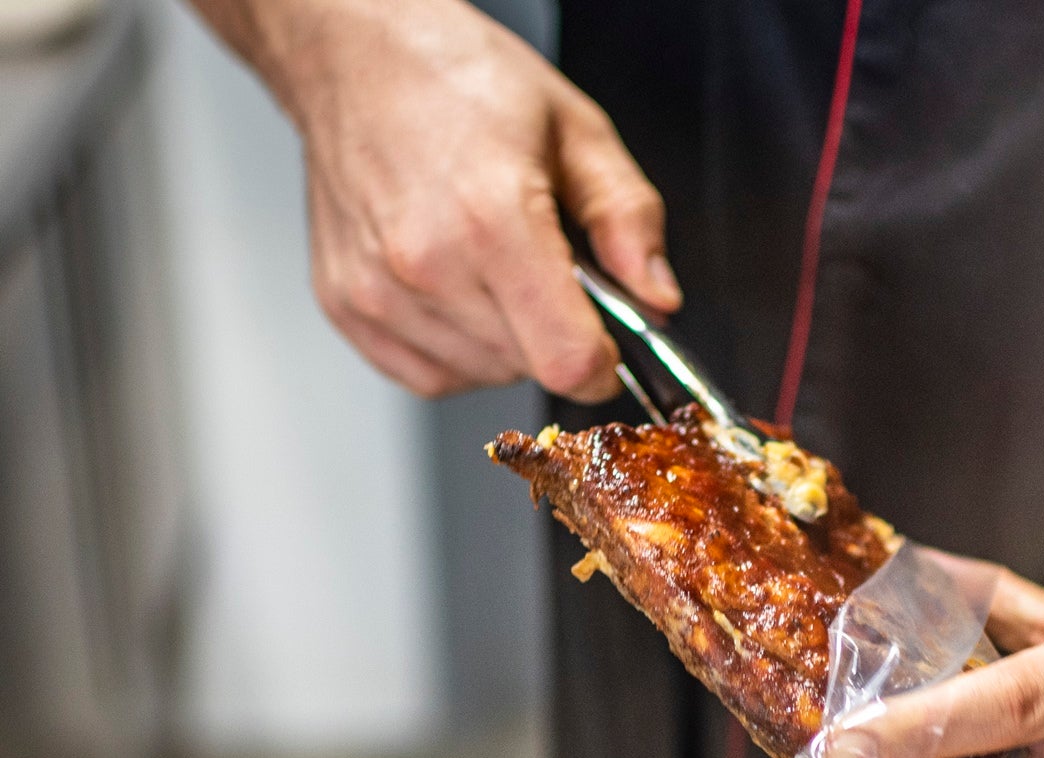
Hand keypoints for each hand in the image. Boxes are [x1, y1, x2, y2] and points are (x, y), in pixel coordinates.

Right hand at [222, 0, 679, 398]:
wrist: (355, 56)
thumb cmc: (459, 81)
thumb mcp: (578, 130)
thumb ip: (629, 218)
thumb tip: (657, 295)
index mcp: (492, 218)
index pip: (566, 360)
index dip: (605, 364)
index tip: (608, 341)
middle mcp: (426, 263)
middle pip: (529, 368)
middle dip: (555, 335)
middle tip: (542, 267)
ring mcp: (377, 290)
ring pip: (482, 373)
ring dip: (506, 341)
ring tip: (492, 263)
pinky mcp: (345, 305)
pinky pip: (429, 374)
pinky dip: (457, 349)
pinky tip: (457, 287)